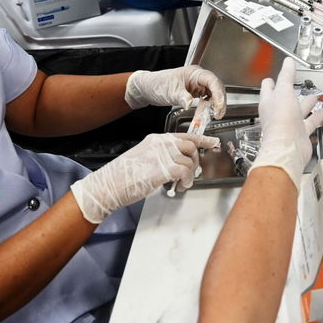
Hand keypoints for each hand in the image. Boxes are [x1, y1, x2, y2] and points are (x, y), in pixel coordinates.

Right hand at [71, 132, 215, 222]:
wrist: (107, 186)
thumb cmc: (123, 176)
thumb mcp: (143, 158)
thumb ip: (161, 156)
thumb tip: (179, 162)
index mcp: (156, 139)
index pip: (185, 135)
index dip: (203, 139)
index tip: (214, 143)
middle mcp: (160, 144)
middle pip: (191, 146)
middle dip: (195, 161)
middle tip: (191, 173)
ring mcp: (162, 155)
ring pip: (189, 161)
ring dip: (190, 175)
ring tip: (182, 184)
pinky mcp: (163, 169)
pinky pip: (185, 173)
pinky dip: (186, 182)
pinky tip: (179, 187)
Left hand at [124, 65, 225, 114]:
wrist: (148, 88)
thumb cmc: (158, 84)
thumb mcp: (171, 91)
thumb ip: (182, 97)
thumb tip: (190, 104)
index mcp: (195, 73)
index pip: (212, 81)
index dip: (218, 93)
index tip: (219, 106)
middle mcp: (198, 78)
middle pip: (216, 88)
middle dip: (219, 101)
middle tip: (218, 114)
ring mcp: (197, 85)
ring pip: (213, 94)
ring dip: (215, 105)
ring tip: (215, 115)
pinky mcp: (195, 92)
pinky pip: (206, 99)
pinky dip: (207, 107)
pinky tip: (206, 114)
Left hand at [249, 58, 322, 188]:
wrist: (288, 147)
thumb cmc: (281, 121)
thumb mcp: (284, 91)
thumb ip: (286, 76)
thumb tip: (288, 62)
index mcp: (268, 102)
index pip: (269, 87)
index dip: (273, 80)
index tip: (282, 73)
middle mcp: (277, 113)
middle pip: (284, 99)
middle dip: (292, 91)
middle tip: (299, 85)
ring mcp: (289, 124)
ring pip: (299, 110)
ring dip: (306, 103)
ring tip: (315, 96)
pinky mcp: (300, 133)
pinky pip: (310, 122)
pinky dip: (317, 116)